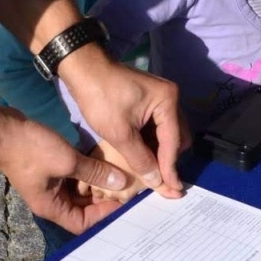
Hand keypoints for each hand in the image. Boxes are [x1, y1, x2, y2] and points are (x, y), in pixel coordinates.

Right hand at [0, 116, 129, 233]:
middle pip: (82, 209)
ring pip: (79, 192)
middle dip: (103, 200)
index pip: (83, 224)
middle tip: (126, 189)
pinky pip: (73, 177)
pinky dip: (87, 173)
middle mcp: (50, 201)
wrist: (2, 130)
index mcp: (51, 207)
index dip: (104, 216)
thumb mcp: (68, 161)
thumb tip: (121, 182)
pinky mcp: (49, 170)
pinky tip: (102, 164)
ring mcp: (49, 185)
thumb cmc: (31, 150)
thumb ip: (96, 172)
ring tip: (118, 176)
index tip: (124, 202)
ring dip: (97, 185)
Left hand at [59, 47, 187, 197]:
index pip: (173, 142)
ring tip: (152, 173)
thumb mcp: (119, 133)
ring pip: (168, 133)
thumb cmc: (100, 98)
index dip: (170, 168)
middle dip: (168, 160)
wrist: (82, 69)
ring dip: (161, 152)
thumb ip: (140, 159)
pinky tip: (143, 156)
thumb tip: (156, 183)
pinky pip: (158, 126)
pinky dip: (152, 142)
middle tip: (161, 182)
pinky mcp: (149, 100)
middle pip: (177, 138)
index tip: (172, 190)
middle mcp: (170, 98)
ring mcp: (160, 98)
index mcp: (167, 101)